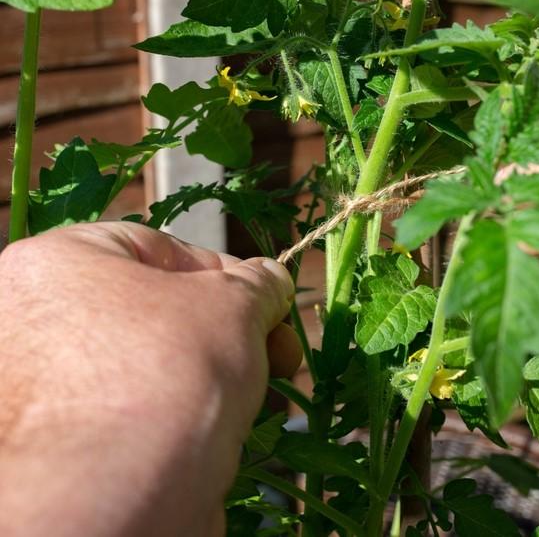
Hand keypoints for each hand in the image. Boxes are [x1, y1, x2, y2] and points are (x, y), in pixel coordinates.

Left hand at [0, 222, 300, 536]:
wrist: (109, 509)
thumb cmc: (168, 374)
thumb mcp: (233, 306)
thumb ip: (257, 283)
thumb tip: (271, 280)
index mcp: (60, 265)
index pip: (160, 249)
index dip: (227, 272)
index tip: (270, 301)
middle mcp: (38, 323)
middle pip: (162, 309)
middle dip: (235, 331)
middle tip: (281, 351)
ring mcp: (48, 390)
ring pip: (158, 364)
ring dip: (223, 372)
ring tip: (269, 389)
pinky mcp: (69, 446)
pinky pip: (142, 410)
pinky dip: (192, 413)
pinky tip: (236, 427)